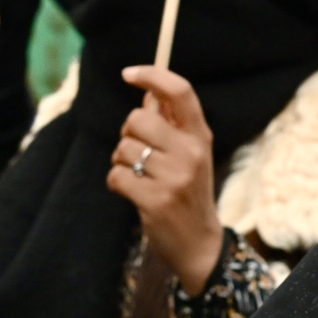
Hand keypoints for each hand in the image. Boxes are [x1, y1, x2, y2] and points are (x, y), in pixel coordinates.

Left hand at [105, 64, 223, 291]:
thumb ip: (172, 126)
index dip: (152, 75)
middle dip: (127, 134)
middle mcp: (191, 152)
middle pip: (138, 118)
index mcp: (201, 136)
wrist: (198, 243)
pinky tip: (133, 194)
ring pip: (123, 149)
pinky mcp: (156, 200)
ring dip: (121, 162)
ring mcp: (175, 177)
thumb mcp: (191, 155)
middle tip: (138, 152)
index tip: (128, 74)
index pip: (180, 91)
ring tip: (139, 177)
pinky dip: (117, 183)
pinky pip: (116, 176)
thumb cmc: (188, 192)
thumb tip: (146, 94)